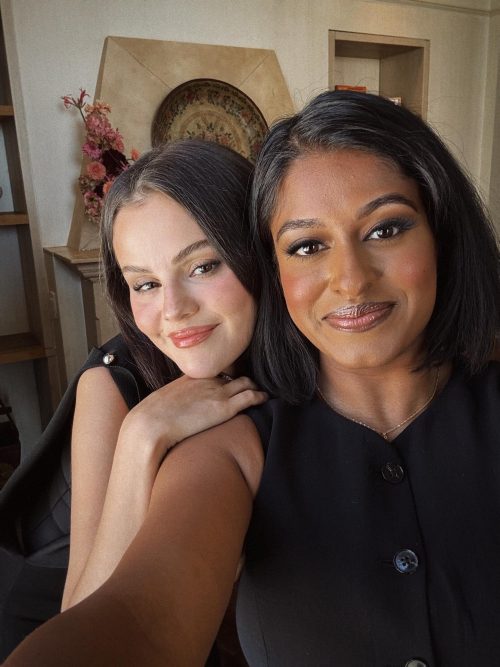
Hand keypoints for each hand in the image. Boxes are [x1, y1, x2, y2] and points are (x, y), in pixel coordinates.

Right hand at [117, 374, 266, 464]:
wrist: (151, 424)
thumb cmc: (152, 417)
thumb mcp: (165, 399)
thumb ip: (177, 397)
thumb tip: (176, 406)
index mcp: (193, 376)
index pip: (217, 369)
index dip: (227, 374)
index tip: (232, 379)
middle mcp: (207, 380)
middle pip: (233, 373)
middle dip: (243, 378)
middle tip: (250, 385)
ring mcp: (217, 392)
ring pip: (245, 382)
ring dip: (254, 386)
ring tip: (259, 392)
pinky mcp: (225, 408)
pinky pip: (250, 396)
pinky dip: (260, 396)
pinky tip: (264, 398)